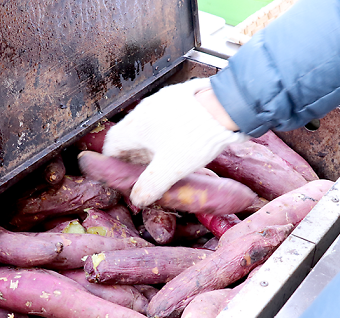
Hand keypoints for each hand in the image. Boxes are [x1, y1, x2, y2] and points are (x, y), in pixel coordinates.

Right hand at [102, 78, 248, 206]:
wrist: (226, 108)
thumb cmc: (196, 137)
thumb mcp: (170, 169)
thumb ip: (150, 186)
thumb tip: (138, 199)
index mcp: (136, 126)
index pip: (112, 143)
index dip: (112, 160)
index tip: (120, 173)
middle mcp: (145, 110)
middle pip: (129, 134)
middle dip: (133, 154)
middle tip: (143, 171)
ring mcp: (162, 100)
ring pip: (147, 124)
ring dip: (149, 143)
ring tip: (162, 159)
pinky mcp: (179, 97)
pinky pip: (164, 116)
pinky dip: (165, 131)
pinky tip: (180, 142)